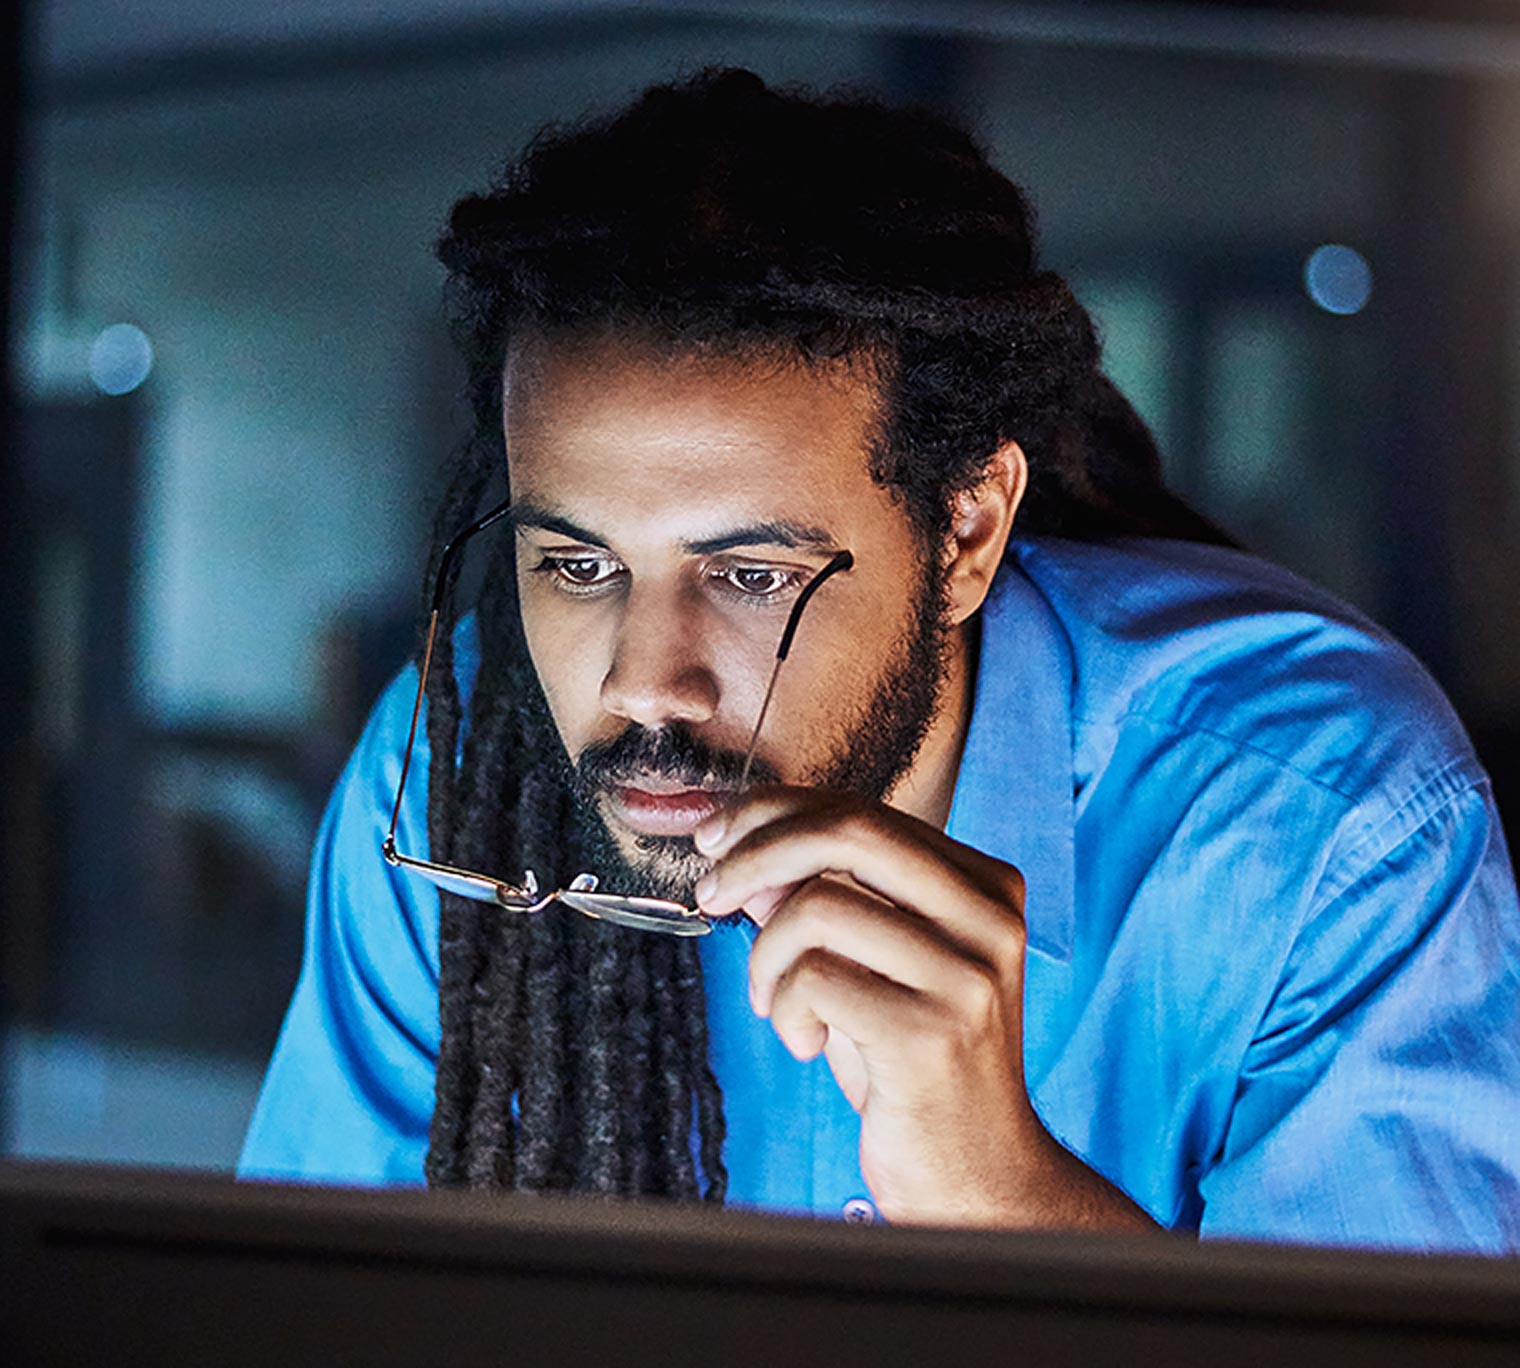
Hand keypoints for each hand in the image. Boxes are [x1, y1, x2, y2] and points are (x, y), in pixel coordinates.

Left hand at [692, 785, 1104, 1227]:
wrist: (977, 1173)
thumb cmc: (913, 1061)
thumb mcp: (868, 963)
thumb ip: (819, 898)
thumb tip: (738, 845)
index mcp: (985, 885)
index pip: (865, 812)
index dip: (777, 813)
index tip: (715, 836)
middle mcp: (990, 918)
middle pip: (850, 832)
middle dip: (757, 851)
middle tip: (710, 890)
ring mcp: (968, 975)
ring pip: (820, 908)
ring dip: (767, 955)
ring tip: (774, 1002)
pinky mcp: (933, 1033)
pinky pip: (815, 979)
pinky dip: (786, 1008)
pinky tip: (803, 1042)